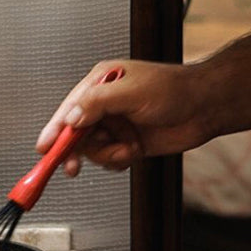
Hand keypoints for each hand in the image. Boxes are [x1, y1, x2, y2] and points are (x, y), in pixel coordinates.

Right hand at [37, 60, 211, 175]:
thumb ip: (97, 103)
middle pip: (75, 134)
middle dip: (77, 150)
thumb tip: (72, 118)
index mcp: (99, 84)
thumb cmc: (176, 90)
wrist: (207, 108)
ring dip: (108, 154)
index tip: (44, 147)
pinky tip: (133, 151)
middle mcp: (103, 105)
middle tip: (72, 166)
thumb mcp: (131, 91)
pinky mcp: (126, 142)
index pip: (68, 110)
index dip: (54, 130)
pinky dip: (119, 160)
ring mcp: (115, 125)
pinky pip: (109, 159)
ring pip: (92, 150)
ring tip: (126, 148)